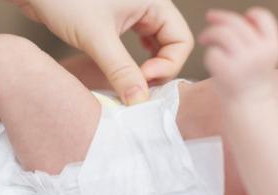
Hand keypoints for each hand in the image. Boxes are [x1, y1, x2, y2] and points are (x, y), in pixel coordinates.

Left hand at [8, 0, 193, 104]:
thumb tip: (139, 101)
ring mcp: (132, 12)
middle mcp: (147, 5)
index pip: (181, 40)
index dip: (168, 65)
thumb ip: (120, 70)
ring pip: (154, 45)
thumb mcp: (96, 37)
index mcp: (153, 1)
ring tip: (133, 83)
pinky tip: (125, 71)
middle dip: (159, 69)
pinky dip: (133, 60)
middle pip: (171, 44)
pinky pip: (136, 44)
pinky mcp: (115, 20)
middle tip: (139, 88)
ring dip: (147, 66)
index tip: (142, 78)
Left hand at [199, 8, 277, 101]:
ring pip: (221, 33)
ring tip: (204, 38)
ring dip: (209, 33)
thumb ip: (253, 37)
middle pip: (235, 22)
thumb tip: (226, 18)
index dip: (249, 15)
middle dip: (219, 17)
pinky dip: (209, 54)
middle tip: (209, 17)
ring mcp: (243, 61)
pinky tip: (212, 61)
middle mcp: (259, 51)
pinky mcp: (226, 71)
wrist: (249, 105)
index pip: (262, 17)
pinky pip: (212, 52)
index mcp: (272, 45)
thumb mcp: (262, 55)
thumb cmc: (251, 77)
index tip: (239, 19)